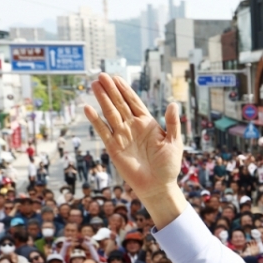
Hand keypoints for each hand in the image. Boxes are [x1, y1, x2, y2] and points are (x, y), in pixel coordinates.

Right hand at [85, 74, 181, 209]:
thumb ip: (172, 124)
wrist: (158, 186)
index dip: (125, 90)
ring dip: (103, 100)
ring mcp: (122, 136)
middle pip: (119, 104)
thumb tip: (173, 104)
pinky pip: (103, 132)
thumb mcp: (174, 143)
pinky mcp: (114, 148)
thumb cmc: (168, 166)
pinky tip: (88, 109)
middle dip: (111, 90)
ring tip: (95, 85)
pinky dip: (96, 121)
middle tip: (101, 76)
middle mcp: (132, 127)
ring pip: (110, 114)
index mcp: (146, 123)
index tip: (116, 77)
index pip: (133, 102)